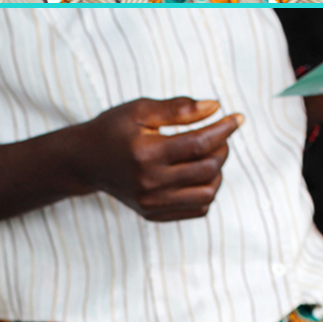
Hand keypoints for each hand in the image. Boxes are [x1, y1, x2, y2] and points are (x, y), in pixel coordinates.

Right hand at [72, 97, 243, 221]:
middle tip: (219, 135)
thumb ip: (178, 108)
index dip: (224, 129)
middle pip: (207, 169)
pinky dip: (206, 191)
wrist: (86, 161)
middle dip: (222, 148)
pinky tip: (199, 174)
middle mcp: (149, 183)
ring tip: (210, 155)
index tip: (237, 117)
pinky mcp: (153, 214)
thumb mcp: (141, 110)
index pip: (199, 144)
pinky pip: (197, 209)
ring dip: (217, 172)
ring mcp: (151, 203)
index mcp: (146, 154)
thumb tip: (215, 107)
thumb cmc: (114, 129)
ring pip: (207, 194)